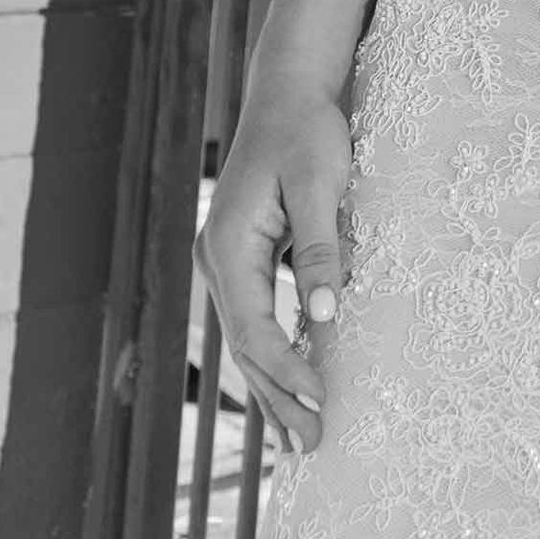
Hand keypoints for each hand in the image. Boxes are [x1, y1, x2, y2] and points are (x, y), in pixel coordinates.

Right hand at [194, 83, 351, 457]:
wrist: (287, 93)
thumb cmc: (306, 132)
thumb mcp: (320, 184)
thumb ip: (319, 250)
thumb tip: (322, 317)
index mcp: (228, 246)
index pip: (254, 328)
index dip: (287, 369)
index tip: (322, 399)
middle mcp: (217, 261)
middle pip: (244, 348)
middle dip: (278, 397)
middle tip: (313, 445)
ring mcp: (225, 263)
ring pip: (246, 341)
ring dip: (272, 388)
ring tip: (299, 439)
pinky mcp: (243, 260)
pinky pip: (255, 321)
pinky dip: (273, 357)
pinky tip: (292, 386)